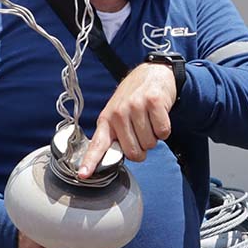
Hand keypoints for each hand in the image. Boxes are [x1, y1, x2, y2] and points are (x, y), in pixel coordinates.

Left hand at [78, 63, 176, 178]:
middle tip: (142, 132)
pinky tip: (159, 116)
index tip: (83, 175)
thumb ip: (115, 135)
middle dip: (142, 149)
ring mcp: (136, 106)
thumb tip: (114, 158)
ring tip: (149, 120)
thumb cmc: (135, 97)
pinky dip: (164, 129)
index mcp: (107, 119)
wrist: (152, 72)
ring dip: (154, 137)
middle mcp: (119, 113)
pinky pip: (163, 132)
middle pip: (133, 152)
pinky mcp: (153, 102)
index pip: (97, 144)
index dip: (90, 161)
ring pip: (150, 143)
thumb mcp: (117, 113)